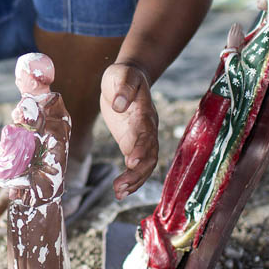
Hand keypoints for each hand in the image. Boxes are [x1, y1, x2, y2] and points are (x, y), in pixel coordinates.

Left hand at [100, 62, 158, 199]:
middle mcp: (148, 127)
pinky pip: (137, 165)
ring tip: (119, 192)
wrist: (130, 77)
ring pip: (146, 164)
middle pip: (150, 154)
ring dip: (134, 180)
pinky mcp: (134, 143)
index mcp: (145, 111)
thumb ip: (122, 88)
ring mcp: (143, 137)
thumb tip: (118, 104)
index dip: (140, 147)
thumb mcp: (121, 75)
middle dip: (137, 172)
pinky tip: (120, 191)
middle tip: (120, 186)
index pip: (145, 132)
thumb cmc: (124, 75)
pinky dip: (131, 178)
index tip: (131, 161)